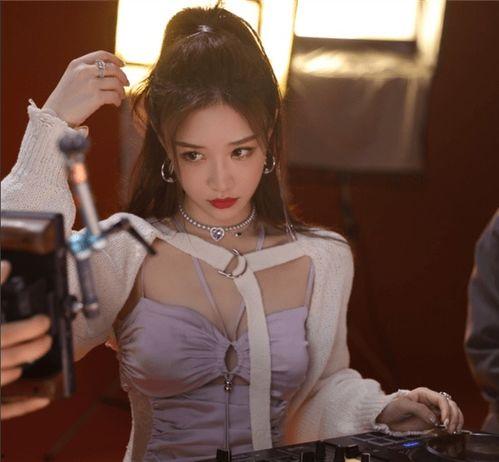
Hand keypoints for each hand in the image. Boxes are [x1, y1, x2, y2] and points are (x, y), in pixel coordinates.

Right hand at [1, 261, 52, 418]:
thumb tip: (5, 265)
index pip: (7, 333)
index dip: (30, 327)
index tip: (44, 321)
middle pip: (9, 356)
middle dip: (34, 347)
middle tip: (47, 339)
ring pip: (2, 378)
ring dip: (21, 366)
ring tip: (33, 355)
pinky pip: (0, 409)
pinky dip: (21, 406)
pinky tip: (41, 399)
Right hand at [42, 50, 129, 125]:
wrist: (55, 115)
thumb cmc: (65, 99)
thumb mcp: (72, 78)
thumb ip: (86, 72)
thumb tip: (109, 71)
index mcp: (77, 64)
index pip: (101, 55)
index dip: (115, 59)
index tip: (123, 65)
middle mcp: (84, 71)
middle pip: (113, 68)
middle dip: (122, 76)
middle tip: (126, 84)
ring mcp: (90, 84)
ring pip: (116, 83)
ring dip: (121, 90)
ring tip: (120, 97)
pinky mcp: (96, 97)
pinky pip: (114, 96)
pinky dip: (118, 100)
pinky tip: (116, 104)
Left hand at [376, 387, 463, 432]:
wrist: (387, 418)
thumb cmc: (393, 408)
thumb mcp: (402, 406)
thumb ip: (418, 410)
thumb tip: (435, 419)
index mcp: (424, 393)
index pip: (441, 399)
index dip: (446, 410)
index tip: (444, 422)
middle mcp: (432, 401)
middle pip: (451, 405)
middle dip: (453, 416)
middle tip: (449, 429)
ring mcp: (435, 410)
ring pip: (454, 411)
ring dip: (457, 421)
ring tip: (452, 431)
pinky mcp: (436, 420)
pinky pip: (450, 420)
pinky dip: (455, 425)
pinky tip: (453, 431)